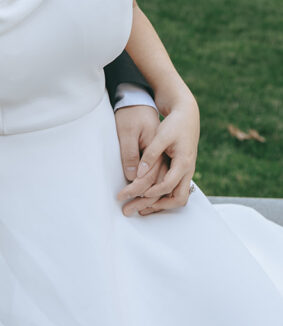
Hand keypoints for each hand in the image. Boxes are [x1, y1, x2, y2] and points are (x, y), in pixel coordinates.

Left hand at [116, 98, 198, 215]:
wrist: (188, 115)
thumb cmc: (174, 124)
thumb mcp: (162, 136)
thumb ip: (151, 154)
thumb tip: (139, 173)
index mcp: (183, 163)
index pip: (169, 186)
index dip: (153, 192)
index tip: (137, 193)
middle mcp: (187, 171)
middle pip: (178, 199)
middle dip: (158, 207)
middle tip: (138, 209)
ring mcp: (186, 172)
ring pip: (177, 196)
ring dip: (160, 204)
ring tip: (140, 208)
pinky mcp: (181, 170)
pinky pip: (175, 189)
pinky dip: (163, 197)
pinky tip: (147, 198)